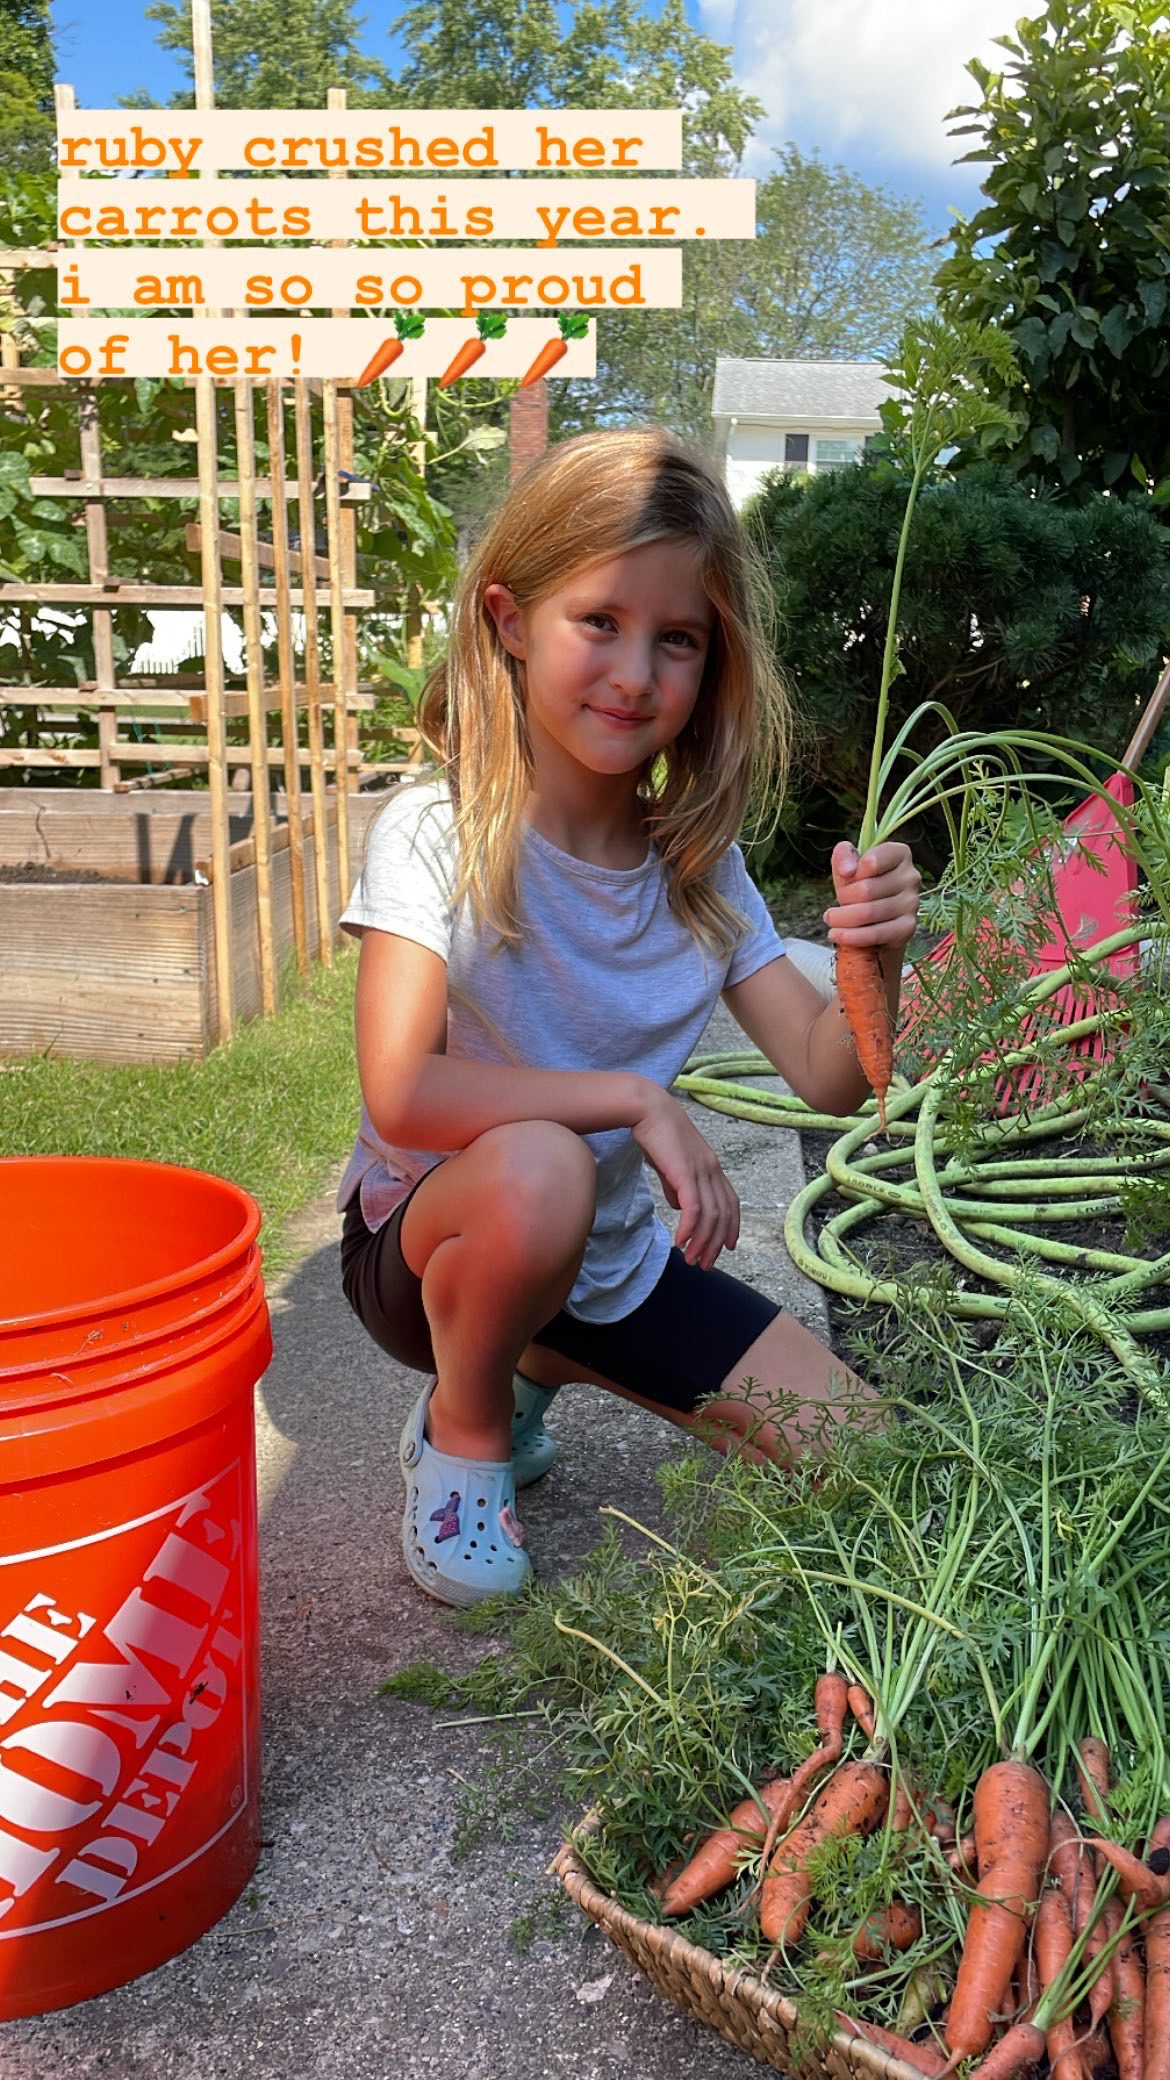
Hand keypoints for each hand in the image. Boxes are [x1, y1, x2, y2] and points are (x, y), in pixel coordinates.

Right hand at [630, 1085, 739, 1270]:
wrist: (646, 1108)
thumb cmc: (656, 1133)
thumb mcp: (671, 1162)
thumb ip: (676, 1185)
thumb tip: (678, 1206)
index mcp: (712, 1166)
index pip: (730, 1202)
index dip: (731, 1227)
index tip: (725, 1248)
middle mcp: (712, 1169)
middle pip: (723, 1214)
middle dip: (715, 1244)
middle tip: (705, 1264)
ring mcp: (701, 1171)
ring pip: (710, 1216)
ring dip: (702, 1242)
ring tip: (692, 1259)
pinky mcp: (685, 1173)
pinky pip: (693, 1208)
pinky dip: (690, 1229)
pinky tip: (681, 1242)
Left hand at [824, 841, 920, 949]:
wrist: (873, 918)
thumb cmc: (860, 886)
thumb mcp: (848, 866)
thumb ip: (843, 856)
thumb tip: (847, 869)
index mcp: (899, 854)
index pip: (872, 861)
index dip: (851, 873)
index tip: (845, 878)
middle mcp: (911, 877)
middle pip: (866, 890)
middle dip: (844, 898)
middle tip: (837, 903)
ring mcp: (912, 903)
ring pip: (868, 913)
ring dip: (842, 918)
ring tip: (832, 919)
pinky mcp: (907, 928)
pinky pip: (875, 934)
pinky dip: (851, 936)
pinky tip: (838, 934)